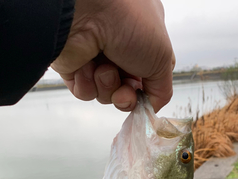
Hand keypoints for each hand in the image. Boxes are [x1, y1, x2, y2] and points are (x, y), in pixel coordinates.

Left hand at [51, 0, 174, 112]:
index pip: (148, 76)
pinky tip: (87, 67)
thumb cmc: (129, 22)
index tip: (144, 98)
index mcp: (143, 38)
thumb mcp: (163, 59)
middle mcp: (119, 46)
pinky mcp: (74, 66)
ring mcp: (95, 57)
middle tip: (124, 87)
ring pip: (105, 94)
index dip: (146, 92)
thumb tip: (151, 108)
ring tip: (103, 67)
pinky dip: (87, 85)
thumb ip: (162, 91)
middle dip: (126, 95)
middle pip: (126, 90)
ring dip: (107, 86)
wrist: (87, 11)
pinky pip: (85, 92)